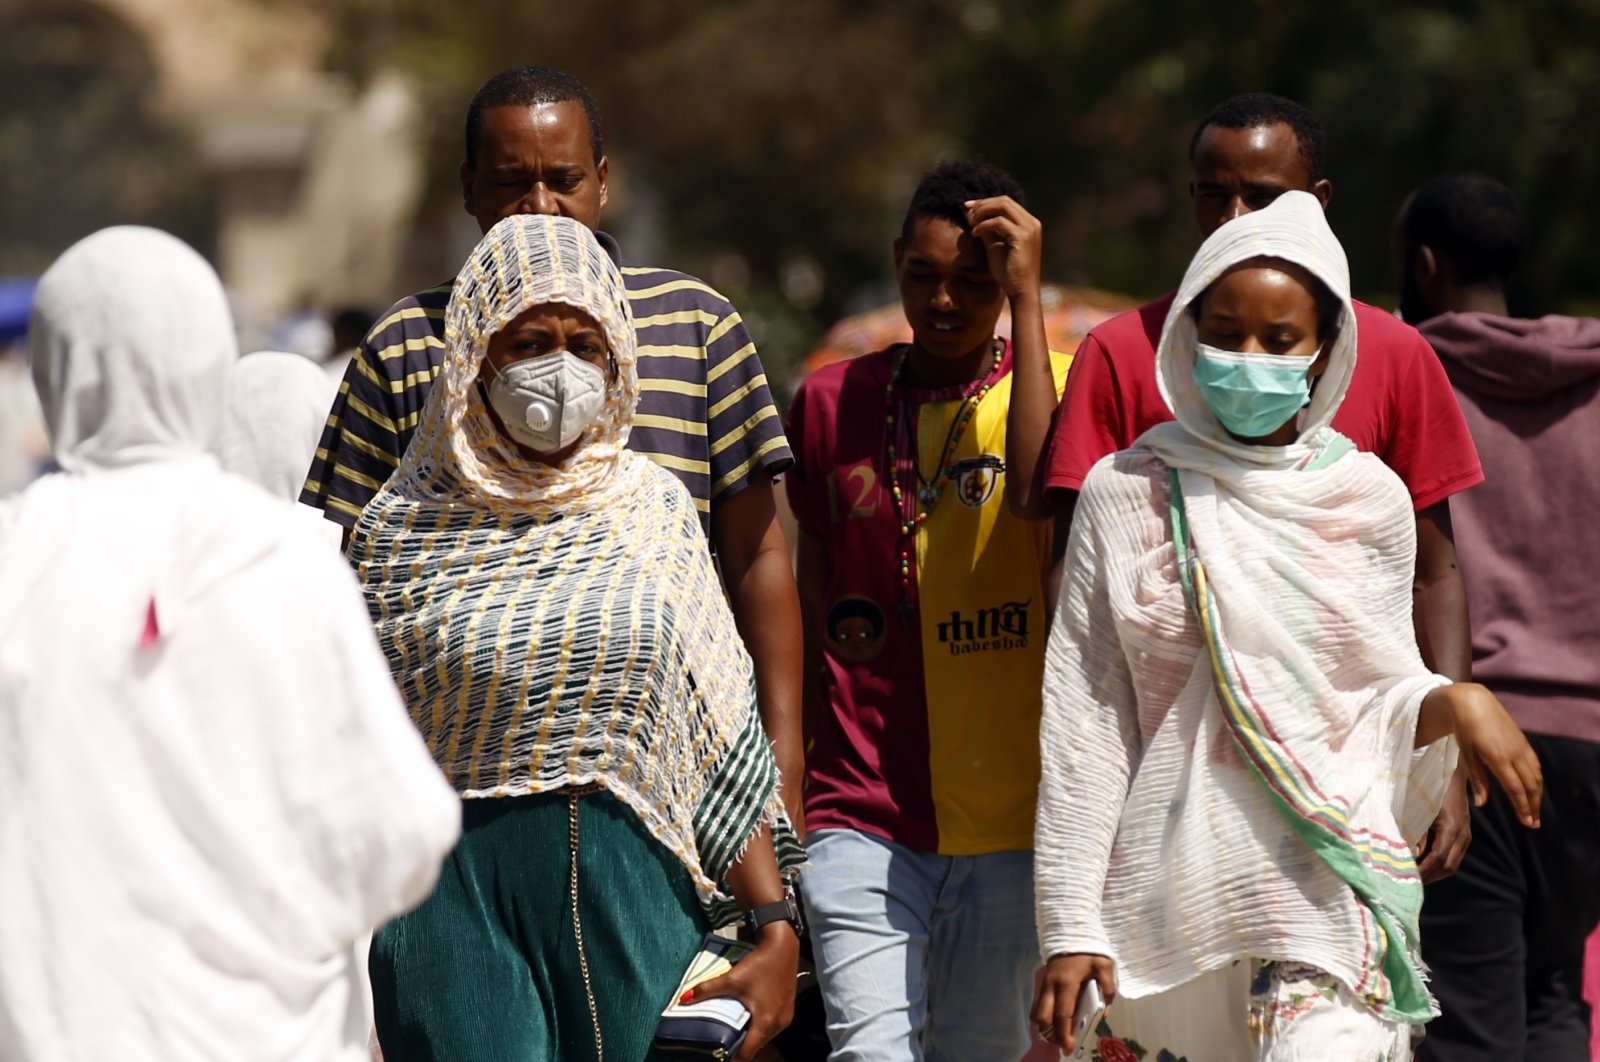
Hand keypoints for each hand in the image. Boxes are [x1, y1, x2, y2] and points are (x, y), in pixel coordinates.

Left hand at [683, 923, 798, 1060]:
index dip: (732, 1056)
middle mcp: (778, 1024)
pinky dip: (760, 1026)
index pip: (747, 1053)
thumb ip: (707, 990)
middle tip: (723, 1039)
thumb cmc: (760, 964)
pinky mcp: (788, 1010)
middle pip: (756, 1046)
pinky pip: (772, 1027)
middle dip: (740, 1045)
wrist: (783, 947)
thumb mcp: (732, 978)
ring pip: (764, 1037)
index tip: (719, 1054)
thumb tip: (684, 998)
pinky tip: (750, 1015)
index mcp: (765, 1021)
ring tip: (735, 1028)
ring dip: (751, 1035)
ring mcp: (785, 1018)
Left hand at [965, 196, 1042, 300]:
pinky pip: (999, 221)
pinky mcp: (1022, 237)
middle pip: (1004, 200)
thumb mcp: (995, 246)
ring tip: (970, 222)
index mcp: (1028, 224)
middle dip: (982, 203)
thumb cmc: (1009, 273)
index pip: (1006, 203)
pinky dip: (984, 225)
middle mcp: (1031, 223)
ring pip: (1003, 205)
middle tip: (965, 210)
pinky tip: (974, 233)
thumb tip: (973, 216)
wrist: (1021, 292)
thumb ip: (988, 230)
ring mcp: (1029, 229)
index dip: (985, 202)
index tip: (968, 207)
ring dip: (982, 211)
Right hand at [1031, 952, 1115, 1054]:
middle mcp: (1051, 986)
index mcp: (1067, 983)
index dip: (1064, 1034)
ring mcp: (1044, 984)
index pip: (1062, 1015)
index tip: (1069, 1047)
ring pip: (1036, 1013)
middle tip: (1064, 1043)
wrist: (1070, 930)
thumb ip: (1108, 989)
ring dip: (1045, 1027)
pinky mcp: (1042, 983)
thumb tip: (1104, 1013)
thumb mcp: (1105, 966)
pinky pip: (1037, 1005)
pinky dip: (1043, 1017)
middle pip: (1042, 1018)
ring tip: (1059, 1034)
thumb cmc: (1089, 950)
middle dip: (1051, 1034)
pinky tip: (1055, 1020)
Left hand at [1414, 766, 1470, 882]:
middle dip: (1431, 877)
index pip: (1438, 858)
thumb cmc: (1434, 788)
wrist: (1453, 773)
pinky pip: (1455, 856)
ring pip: (1454, 864)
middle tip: (1412, 883)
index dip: (1425, 870)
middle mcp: (1462, 835)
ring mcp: (1466, 835)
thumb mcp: (1422, 809)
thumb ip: (1418, 832)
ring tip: (1419, 878)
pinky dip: (1442, 865)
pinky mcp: (1465, 834)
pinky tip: (1428, 866)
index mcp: (1451, 828)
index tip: (1410, 877)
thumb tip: (1414, 855)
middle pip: (1449, 866)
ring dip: (1437, 873)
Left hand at [1426, 683, 1542, 827]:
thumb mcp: (1467, 755)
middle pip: (1530, 786)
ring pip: (1536, 776)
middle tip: (1534, 824)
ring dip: (1538, 796)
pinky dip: (1538, 780)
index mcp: (1499, 759)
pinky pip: (1536, 765)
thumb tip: (1481, 804)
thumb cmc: (1465, 730)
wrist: (1475, 703)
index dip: (1522, 808)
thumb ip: (1478, 780)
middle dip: (1533, 806)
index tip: (1526, 823)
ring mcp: (1522, 747)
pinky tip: (1535, 790)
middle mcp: (1515, 754)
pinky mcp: (1524, 742)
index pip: (1516, 789)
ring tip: (1535, 811)